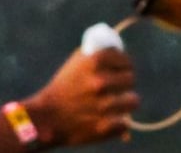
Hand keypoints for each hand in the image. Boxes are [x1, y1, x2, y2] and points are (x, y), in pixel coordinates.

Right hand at [24, 49, 139, 146]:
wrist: (47, 116)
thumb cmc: (63, 87)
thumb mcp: (76, 63)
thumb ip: (98, 55)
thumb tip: (121, 53)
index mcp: (93, 61)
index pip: (124, 59)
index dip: (125, 64)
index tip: (124, 68)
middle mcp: (100, 81)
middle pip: (131, 78)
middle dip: (126, 82)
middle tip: (120, 86)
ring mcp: (103, 105)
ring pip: (133, 101)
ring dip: (126, 103)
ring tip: (119, 104)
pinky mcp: (105, 126)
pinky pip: (125, 123)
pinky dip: (119, 123)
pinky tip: (112, 120)